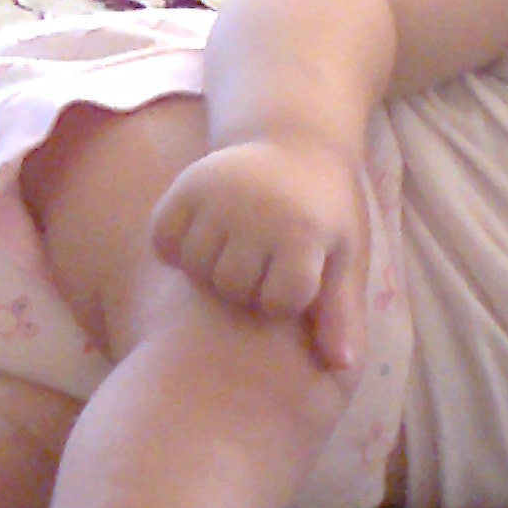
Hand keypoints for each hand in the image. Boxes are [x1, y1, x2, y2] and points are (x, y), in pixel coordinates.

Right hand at [149, 138, 365, 369]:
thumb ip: (339, 311)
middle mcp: (258, 213)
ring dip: (211, 270)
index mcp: (303, 233)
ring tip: (235, 252)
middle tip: (263, 263)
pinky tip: (202, 240)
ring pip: (196, 269)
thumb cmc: (325, 210)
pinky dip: (176, 249)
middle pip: (233, 290)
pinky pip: (163, 241)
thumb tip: (340, 367)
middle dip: (248, 288)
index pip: (279, 303)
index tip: (298, 275)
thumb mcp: (344, 255)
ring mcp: (217, 196)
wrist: (294, 140)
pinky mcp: (185, 185)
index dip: (288, 299)